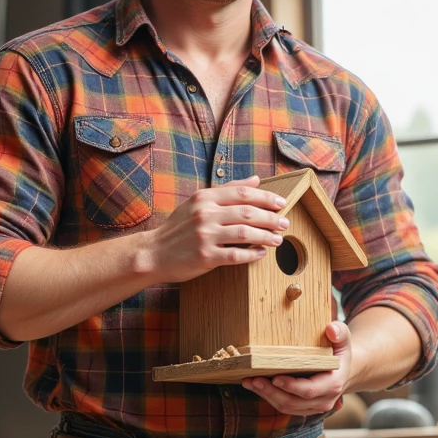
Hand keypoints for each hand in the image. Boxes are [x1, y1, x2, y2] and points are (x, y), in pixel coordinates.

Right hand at [142, 177, 288, 283]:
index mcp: (205, 198)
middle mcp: (205, 215)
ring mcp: (205, 236)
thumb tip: (256, 180)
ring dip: (266, 236)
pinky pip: (236, 255)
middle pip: (247, 212)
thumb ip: (227, 190)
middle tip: (284, 222)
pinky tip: (262, 254)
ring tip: (278, 239)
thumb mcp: (198, 203)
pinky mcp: (205, 257)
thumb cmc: (178, 229)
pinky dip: (252, 254)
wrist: (153, 253)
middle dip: (271, 218)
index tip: (281, 203)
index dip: (266, 198)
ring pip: (245, 233)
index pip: (242, 193)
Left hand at [244, 320, 351, 414]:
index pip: (309, 390)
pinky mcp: (303, 409)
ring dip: (266, 396)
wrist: (344, 371)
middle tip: (253, 380)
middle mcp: (324, 400)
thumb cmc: (339, 352)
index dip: (291, 386)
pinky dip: (268, 397)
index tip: (275, 378)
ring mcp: (313, 407)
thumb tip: (330, 329)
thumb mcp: (343, 339)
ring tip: (249, 382)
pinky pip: (284, 407)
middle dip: (271, 392)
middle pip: (293, 402)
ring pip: (286, 407)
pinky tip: (255, 386)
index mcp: (333, 385)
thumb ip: (340, 332)